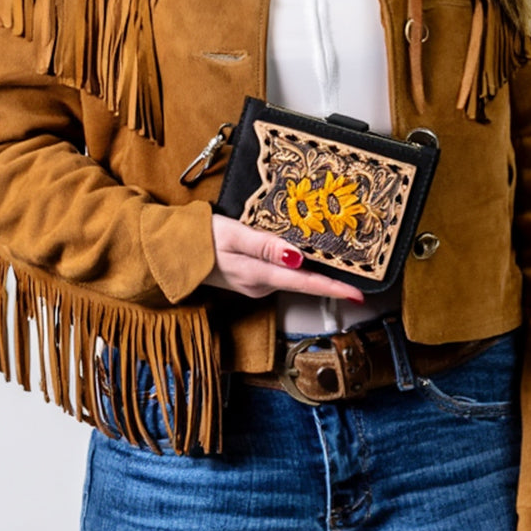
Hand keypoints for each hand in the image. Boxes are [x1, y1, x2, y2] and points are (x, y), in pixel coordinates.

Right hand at [203, 214, 363, 301]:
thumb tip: (299, 258)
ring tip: (338, 264)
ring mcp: (254, 285)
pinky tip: (301, 257)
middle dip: (330, 282)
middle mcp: (260, 286)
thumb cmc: (201, 237)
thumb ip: (267, 246)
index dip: (334, 289)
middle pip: (302, 283)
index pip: (305, 283)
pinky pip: (279, 275)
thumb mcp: (234, 235)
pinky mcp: (250, 279)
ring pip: (292, 279)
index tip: (359, 295)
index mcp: (259, 275)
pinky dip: (294, 268)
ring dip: (313, 273)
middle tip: (359, 278)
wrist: (171, 250)